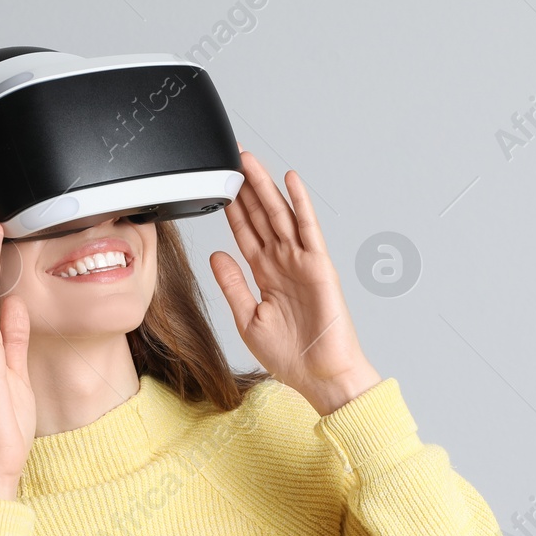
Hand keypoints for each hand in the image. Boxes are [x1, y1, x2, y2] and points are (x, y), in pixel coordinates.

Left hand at [209, 149, 379, 415]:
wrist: (319, 375)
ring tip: (250, 161)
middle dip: (246, 188)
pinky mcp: (319, 266)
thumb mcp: (248, 319)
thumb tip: (215, 255)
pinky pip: (309, 229)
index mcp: (266, 275)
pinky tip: (291, 181)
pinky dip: (301, 203)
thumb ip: (232, 285)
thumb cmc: (291, 355)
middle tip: (232, 159)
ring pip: (280, 215)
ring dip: (266, 187)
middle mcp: (283, 263)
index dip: (233, 208)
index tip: (220, 185)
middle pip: (261, 216)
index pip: (245, 233)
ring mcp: (302, 262)